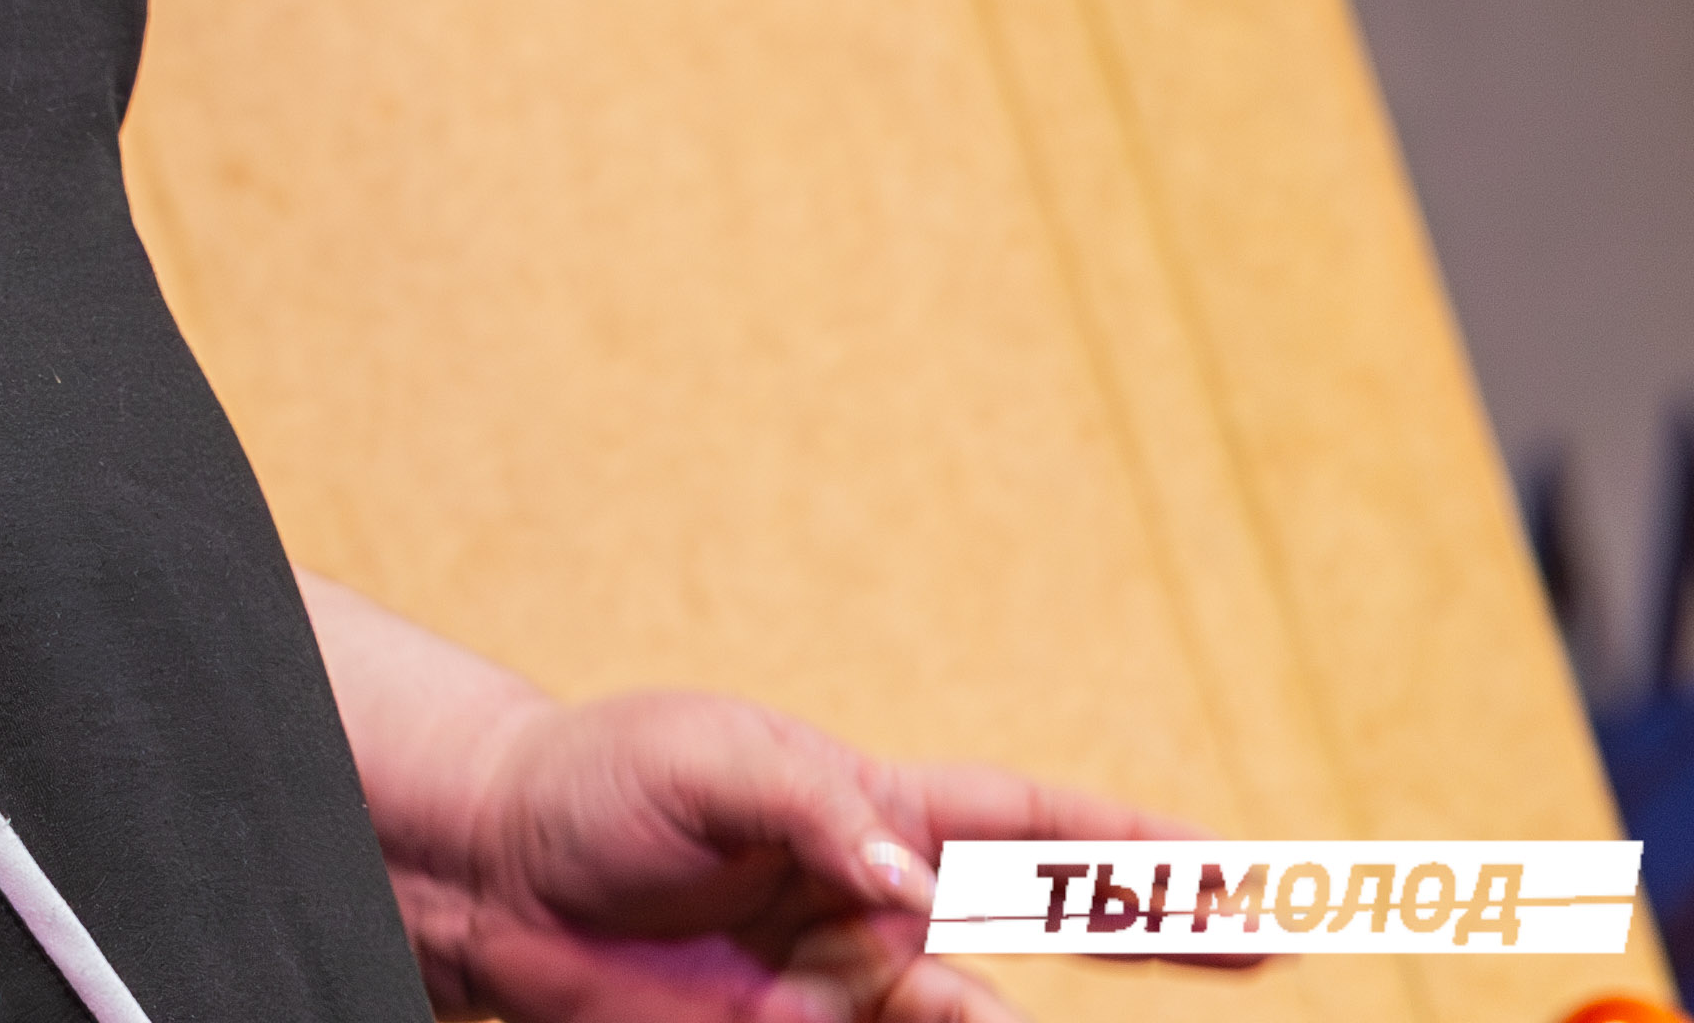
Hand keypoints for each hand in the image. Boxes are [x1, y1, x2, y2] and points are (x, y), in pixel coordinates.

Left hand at [312, 575, 1192, 1022]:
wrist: (495, 869)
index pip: (1033, 826)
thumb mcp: (710, 760)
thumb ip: (819, 811)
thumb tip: (909, 883)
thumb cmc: (607, 783)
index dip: (1134, 848)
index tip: (1238, 869)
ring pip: (977, 1021)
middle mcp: (885, 906)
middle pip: (1046, 926)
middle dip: (1154, 934)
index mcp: (879, 809)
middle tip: (1262, 942)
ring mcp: (848, 986)